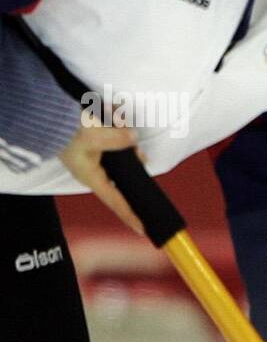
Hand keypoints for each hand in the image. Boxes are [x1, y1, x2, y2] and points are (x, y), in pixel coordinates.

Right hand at [58, 121, 146, 235]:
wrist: (45, 112)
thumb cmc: (64, 129)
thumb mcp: (93, 136)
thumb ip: (117, 140)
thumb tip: (133, 139)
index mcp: (92, 176)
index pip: (116, 202)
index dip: (131, 216)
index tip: (146, 229)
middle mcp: (94, 170)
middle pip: (125, 171)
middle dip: (133, 157)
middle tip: (136, 147)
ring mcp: (94, 156)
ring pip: (122, 148)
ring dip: (121, 133)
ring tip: (116, 120)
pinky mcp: (95, 141)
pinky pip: (113, 132)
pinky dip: (113, 121)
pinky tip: (110, 113)